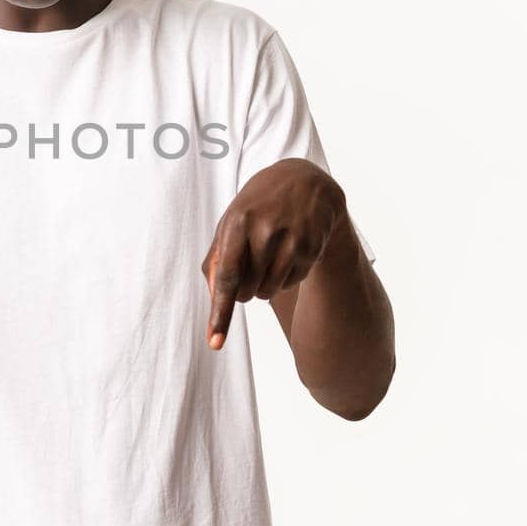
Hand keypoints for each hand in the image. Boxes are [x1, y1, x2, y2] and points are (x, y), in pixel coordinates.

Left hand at [201, 157, 345, 349]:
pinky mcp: (312, 249)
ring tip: (269, 252)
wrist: (305, 182)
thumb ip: (216, 258)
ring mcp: (292, 240)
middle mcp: (265, 231)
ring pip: (268, 292)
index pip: (225, 277)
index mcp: (238, 222)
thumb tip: (214, 296)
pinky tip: (288, 251)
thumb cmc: (258, 206)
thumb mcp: (231, 221)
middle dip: (243, 286)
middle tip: (250, 260)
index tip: (214, 343)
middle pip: (246, 291)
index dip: (219, 312)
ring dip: (264, 284)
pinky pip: (290, 284)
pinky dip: (284, 276)